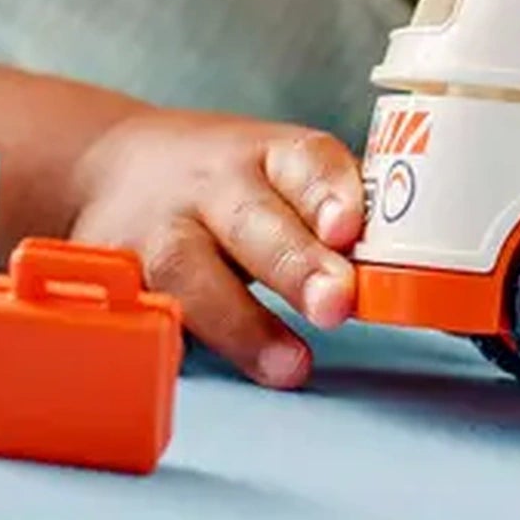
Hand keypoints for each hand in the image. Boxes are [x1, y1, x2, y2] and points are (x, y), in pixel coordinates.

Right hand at [67, 107, 365, 389]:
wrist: (110, 165)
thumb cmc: (225, 182)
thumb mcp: (280, 174)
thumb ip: (334, 218)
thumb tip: (408, 277)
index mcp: (265, 155)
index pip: (305, 162)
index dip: (328, 194)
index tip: (348, 229)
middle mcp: (209, 186)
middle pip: (251, 220)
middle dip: (296, 264)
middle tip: (337, 304)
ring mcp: (156, 230)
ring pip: (190, 270)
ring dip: (242, 323)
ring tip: (288, 364)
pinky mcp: (117, 276)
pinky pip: (140, 309)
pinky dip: (167, 339)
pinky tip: (196, 364)